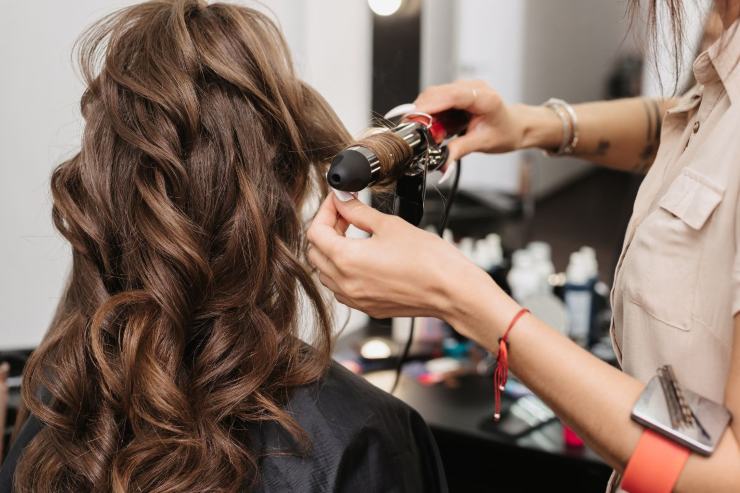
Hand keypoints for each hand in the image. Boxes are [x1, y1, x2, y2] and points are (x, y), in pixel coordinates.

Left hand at [306, 195, 517, 344]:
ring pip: (326, 273)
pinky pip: (342, 289)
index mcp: (346, 260)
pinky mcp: (368, 307)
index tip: (338, 201)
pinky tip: (363, 258)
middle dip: (326, 229)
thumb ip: (358, 212)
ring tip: (354, 235)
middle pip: (315, 253)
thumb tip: (342, 201)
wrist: (452, 291)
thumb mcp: (389, 225)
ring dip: (332, 252)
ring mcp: (356, 299)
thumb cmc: (429, 260)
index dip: (325, 211)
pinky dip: (343, 272)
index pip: (315, 232)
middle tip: (345, 214)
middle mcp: (346, 284)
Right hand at [414, 80, 559, 162]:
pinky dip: (432, 116)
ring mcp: (464, 89)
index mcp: (484, 97)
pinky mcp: (457, 94)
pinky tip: (438, 129)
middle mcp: (472, 87)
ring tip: (432, 135)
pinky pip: (437, 101)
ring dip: (426, 116)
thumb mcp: (483, 143)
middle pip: (436, 93)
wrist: (516, 126)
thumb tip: (441, 162)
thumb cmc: (506, 131)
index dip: (429, 106)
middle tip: (416, 134)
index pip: (450, 96)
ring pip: (433, 97)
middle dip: (422, 113)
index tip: (412, 119)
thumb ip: (459, 151)